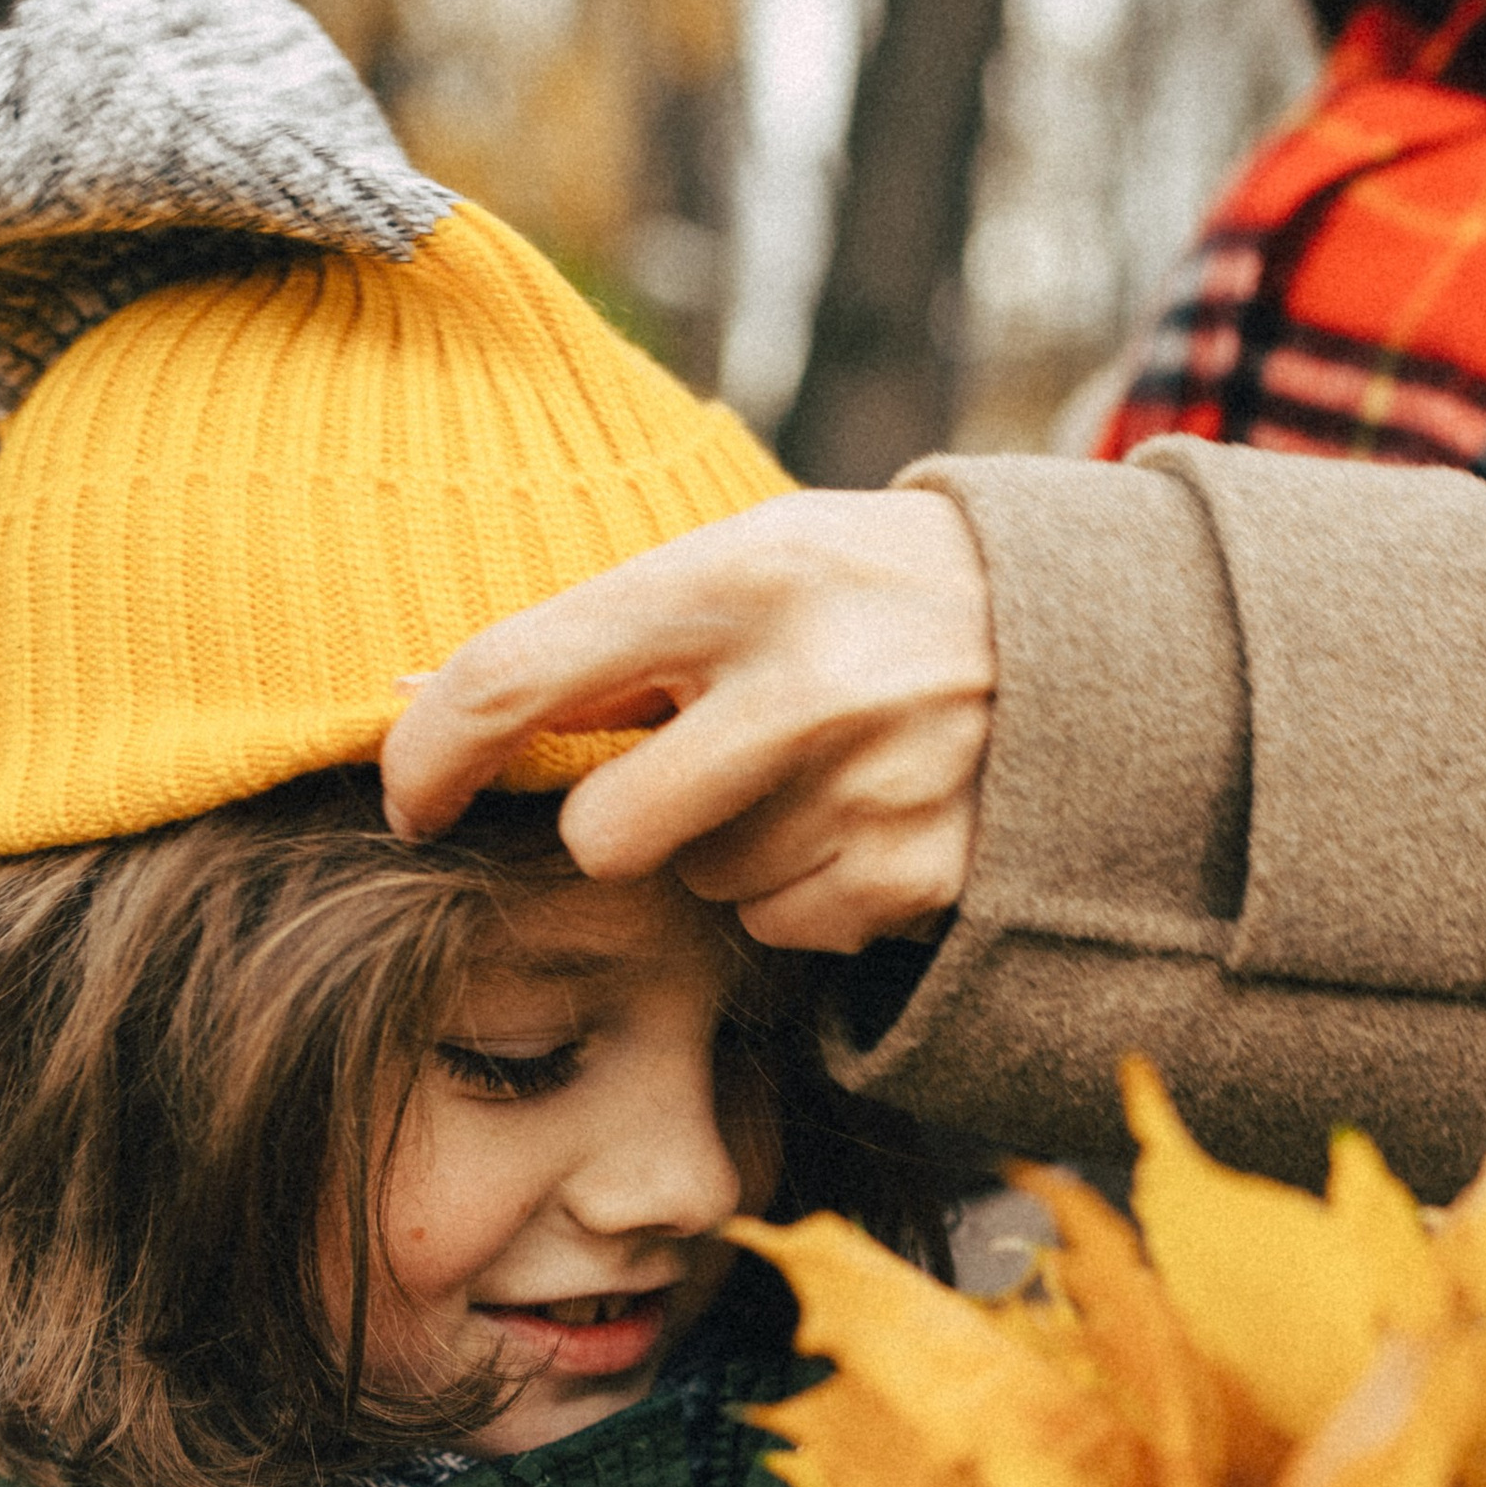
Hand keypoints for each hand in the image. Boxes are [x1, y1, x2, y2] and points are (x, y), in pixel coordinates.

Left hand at [379, 490, 994, 954]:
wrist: (1082, 634)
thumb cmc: (861, 593)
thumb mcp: (745, 561)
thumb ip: (596, 634)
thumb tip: (403, 692)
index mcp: (734, 576)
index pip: (514, 678)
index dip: (428, 756)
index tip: (409, 800)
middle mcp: (801, 685)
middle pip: (603, 835)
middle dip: (621, 822)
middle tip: (689, 771)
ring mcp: (868, 790)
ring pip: (700, 887)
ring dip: (728, 848)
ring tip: (813, 772)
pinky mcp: (915, 877)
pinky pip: (783, 925)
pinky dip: (806, 886)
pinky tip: (865, 816)